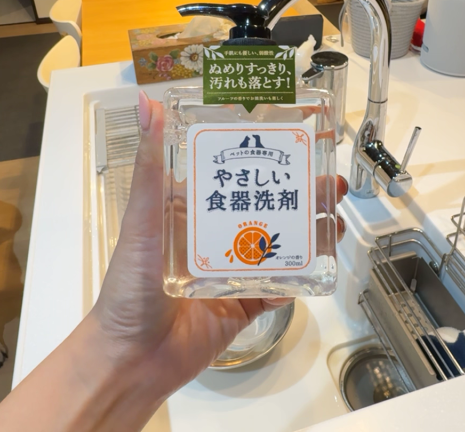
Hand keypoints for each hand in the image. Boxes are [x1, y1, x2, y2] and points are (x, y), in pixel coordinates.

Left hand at [90, 92, 347, 394]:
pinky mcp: (242, 307)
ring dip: (306, 232)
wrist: (132, 359)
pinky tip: (319, 265)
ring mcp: (229, 274)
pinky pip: (277, 289)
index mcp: (186, 213)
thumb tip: (147, 105)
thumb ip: (150, 167)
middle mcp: (210, 239)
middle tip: (331, 182)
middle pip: (263, 208)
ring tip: (335, 220)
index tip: (294, 140)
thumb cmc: (130, 288)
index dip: (263, 158)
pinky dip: (298, 279)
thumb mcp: (142, 220)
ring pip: (277, 246)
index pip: (230, 175)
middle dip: (299, 195)